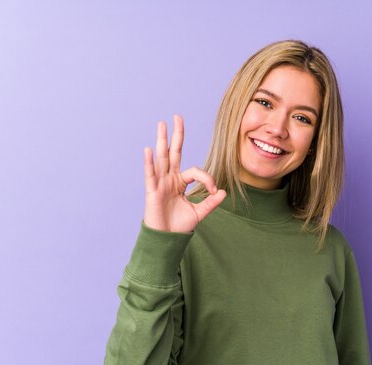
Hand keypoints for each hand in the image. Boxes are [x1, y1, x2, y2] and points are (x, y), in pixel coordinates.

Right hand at [143, 115, 225, 232]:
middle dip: (176, 135)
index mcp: (180, 182)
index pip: (195, 171)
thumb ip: (210, 202)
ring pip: (162, 158)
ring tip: (162, 124)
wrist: (167, 239)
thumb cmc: (180, 226)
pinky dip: (149, 162)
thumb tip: (222, 191)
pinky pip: (151, 174)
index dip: (207, 179)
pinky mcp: (152, 191)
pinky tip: (149, 149)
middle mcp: (169, 179)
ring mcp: (160, 183)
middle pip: (173, 152)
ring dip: (162, 141)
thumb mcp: (199, 213)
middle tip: (177, 117)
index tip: (213, 191)